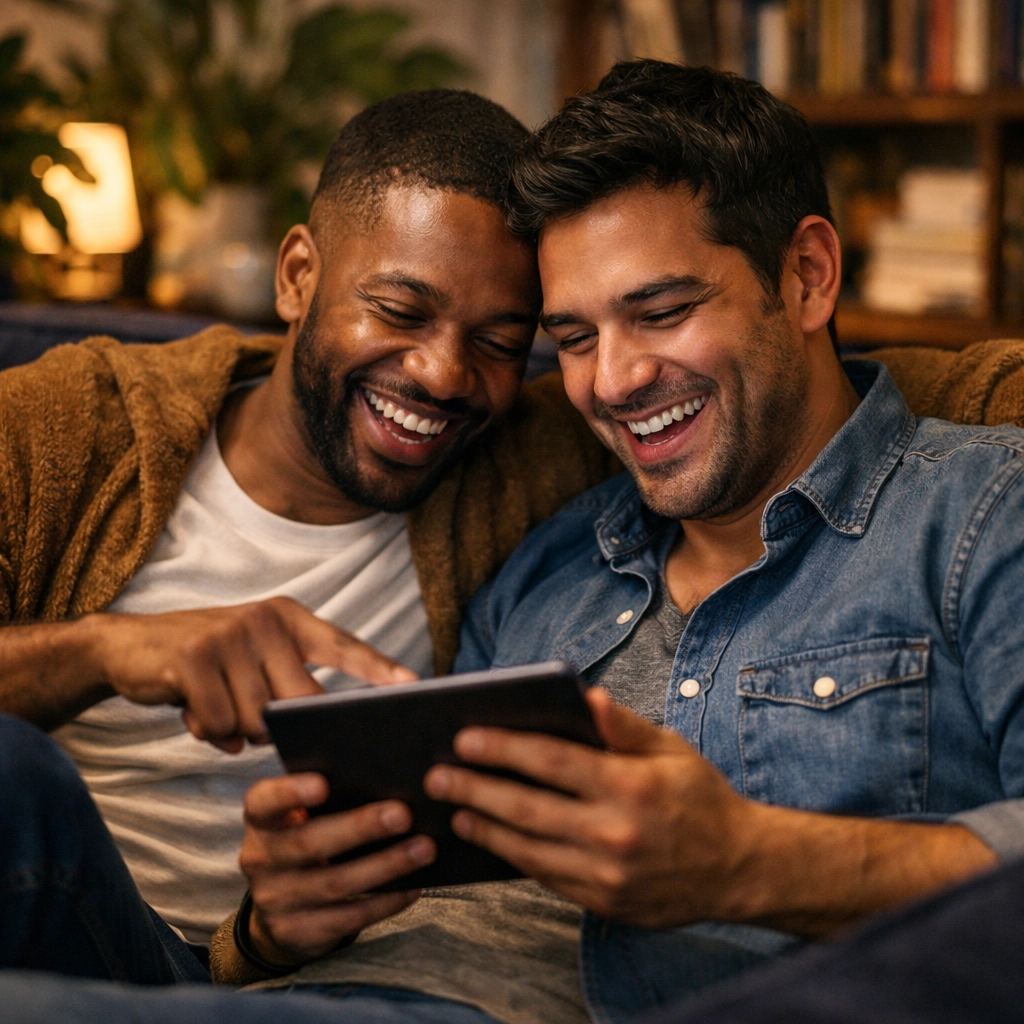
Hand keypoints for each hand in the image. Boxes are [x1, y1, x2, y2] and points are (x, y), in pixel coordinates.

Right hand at [85, 597, 416, 751]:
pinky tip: (193, 712)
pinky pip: (220, 724)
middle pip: (302, 701)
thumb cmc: (207, 659)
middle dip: (282, 727)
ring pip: (258, 719)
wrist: (129, 645)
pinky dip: (208, 732)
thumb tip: (320, 730)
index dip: (379, 668)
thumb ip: (287, 681)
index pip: (343, 645)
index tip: (414, 687)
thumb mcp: (254, 655)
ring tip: (215, 708)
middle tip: (255, 724)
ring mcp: (230, 635)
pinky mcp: (194, 657)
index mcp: (290, 618)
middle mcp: (266, 619)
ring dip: (238, 729)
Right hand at [239, 773, 436, 966]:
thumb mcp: (300, 818)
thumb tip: (388, 778)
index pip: (264, 801)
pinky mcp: (298, 932)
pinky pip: (348, 917)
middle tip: (403, 814)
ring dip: (385, 865)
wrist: (280, 910)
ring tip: (424, 849)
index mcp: (261, 820)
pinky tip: (413, 886)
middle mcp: (261, 859)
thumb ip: (329, 797)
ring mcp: (276, 900)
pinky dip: (385, 901)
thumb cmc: (305, 840)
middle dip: (360, 828)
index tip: (323, 785)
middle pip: (310, 842)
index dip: (290, 792)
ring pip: (336, 883)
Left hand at [423, 687, 750, 928]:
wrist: (739, 869)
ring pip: (527, 850)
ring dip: (483, 829)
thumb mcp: (670, 749)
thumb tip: (584, 695)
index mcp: (630, 785)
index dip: (503, 748)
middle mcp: (615, 833)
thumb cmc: (701, 797)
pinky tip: (491, 841)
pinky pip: (546, 878)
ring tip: (453, 811)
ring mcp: (607, 875)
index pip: (551, 761)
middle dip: (474, 789)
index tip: (464, 737)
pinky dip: (512, 858)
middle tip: (436, 776)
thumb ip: (621, 725)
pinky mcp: (603, 903)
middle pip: (527, 808)